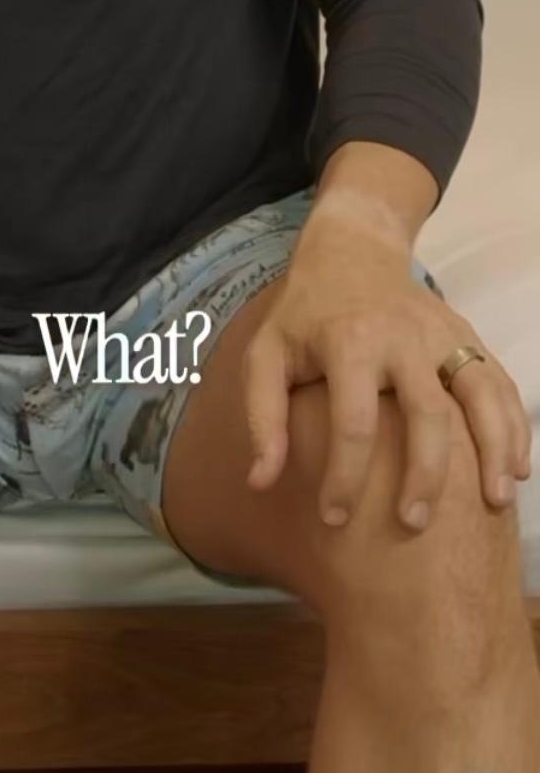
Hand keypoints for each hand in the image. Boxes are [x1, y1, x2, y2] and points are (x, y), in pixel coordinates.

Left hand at [241, 218, 530, 530]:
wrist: (352, 248)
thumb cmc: (304, 313)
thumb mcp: (267, 354)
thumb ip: (262, 417)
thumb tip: (258, 483)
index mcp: (349, 341)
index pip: (353, 422)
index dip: (343, 477)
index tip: (333, 519)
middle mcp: (403, 337)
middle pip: (426, 413)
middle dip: (425, 474)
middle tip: (414, 524)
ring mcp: (442, 334)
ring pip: (479, 394)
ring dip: (494, 449)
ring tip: (494, 503)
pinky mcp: (466, 335)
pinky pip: (499, 382)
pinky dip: (514, 425)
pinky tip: (516, 468)